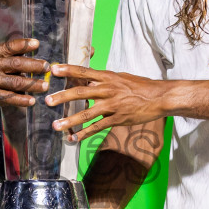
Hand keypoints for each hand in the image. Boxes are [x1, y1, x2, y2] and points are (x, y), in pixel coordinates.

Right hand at [0, 37, 51, 110]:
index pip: (9, 46)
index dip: (24, 45)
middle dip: (34, 65)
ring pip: (17, 82)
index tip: (37, 44)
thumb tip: (16, 61)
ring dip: (33, 84)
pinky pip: (9, 98)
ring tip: (44, 85)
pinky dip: (22, 100)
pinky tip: (31, 101)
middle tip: (47, 66)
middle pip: (17, 64)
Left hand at [45, 64, 170, 141]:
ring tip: (56, 125)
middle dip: (63, 97)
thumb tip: (89, 78)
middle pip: (81, 92)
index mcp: (108, 76)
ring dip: (70, 120)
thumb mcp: (121, 77)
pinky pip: (98, 127)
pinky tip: (74, 139)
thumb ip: (105, 79)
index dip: (68, 70)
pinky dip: (85, 134)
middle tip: (48, 101)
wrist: (160, 97)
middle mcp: (108, 89)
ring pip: (87, 113)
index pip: (84, 71)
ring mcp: (113, 105)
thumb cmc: (141, 86)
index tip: (53, 69)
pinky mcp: (118, 118)